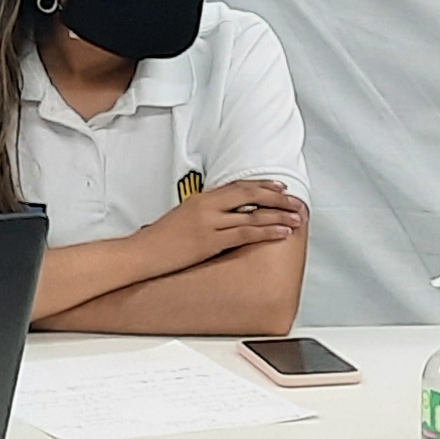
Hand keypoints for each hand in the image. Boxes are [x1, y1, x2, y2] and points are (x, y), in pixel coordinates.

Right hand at [146, 180, 307, 270]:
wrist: (141, 253)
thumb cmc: (158, 240)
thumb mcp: (182, 218)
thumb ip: (203, 214)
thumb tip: (223, 217)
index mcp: (201, 199)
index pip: (237, 186)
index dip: (262, 185)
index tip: (280, 186)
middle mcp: (207, 206)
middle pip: (249, 194)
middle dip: (276, 197)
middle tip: (296, 201)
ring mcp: (209, 223)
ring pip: (252, 214)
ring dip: (279, 215)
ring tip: (297, 218)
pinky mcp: (210, 241)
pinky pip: (245, 234)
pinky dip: (267, 232)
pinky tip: (282, 232)